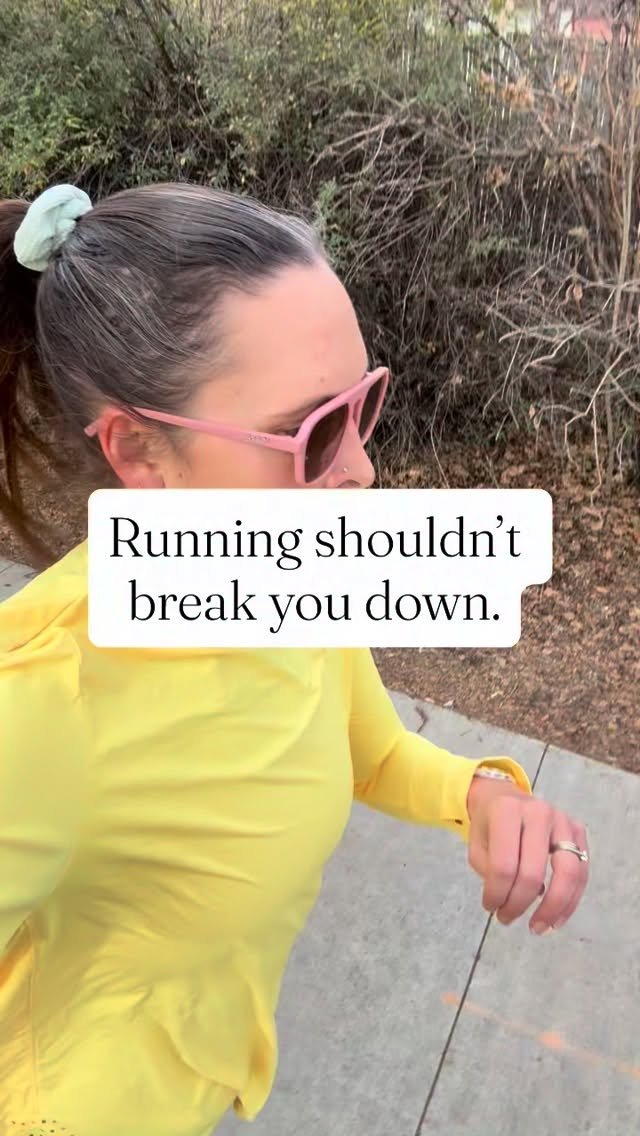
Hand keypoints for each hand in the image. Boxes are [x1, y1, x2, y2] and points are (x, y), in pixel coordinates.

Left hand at [466, 777, 588, 934]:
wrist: (504, 797)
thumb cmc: (489, 824)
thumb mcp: (476, 843)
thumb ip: (490, 871)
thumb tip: (516, 902)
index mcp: (507, 812)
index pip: (504, 865)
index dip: (497, 894)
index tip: (489, 907)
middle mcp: (538, 813)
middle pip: (534, 872)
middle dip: (519, 904)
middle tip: (506, 919)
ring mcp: (563, 820)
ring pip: (568, 874)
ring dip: (553, 908)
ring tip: (539, 928)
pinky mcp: (578, 831)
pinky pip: (581, 872)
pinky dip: (570, 900)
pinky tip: (557, 918)